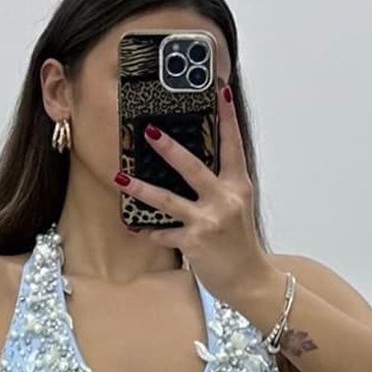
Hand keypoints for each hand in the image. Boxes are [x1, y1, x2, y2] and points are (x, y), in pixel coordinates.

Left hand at [115, 83, 270, 312]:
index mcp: (238, 186)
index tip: (220, 91)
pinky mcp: (194, 243)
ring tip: (121, 178)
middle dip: (170, 149)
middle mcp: (225, 200)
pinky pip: (165, 234)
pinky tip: (136, 227)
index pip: (233, 145)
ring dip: (142, 189)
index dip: (227, 118)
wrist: (250, 280)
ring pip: (169, 201)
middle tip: (149, 132)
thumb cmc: (240, 242)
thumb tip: (192, 163)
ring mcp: (209, 222)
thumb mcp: (237, 207)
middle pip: (194, 168)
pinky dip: (150, 231)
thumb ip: (220, 185)